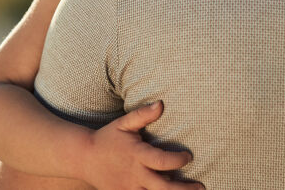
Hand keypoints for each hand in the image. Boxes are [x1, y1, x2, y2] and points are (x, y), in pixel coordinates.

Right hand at [80, 101, 202, 189]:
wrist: (84, 158)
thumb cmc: (108, 138)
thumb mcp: (123, 124)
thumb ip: (143, 115)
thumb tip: (161, 103)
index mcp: (137, 155)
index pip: (161, 161)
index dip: (177, 160)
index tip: (188, 156)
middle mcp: (135, 175)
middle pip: (163, 188)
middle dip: (184, 189)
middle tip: (200, 187)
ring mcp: (129, 188)